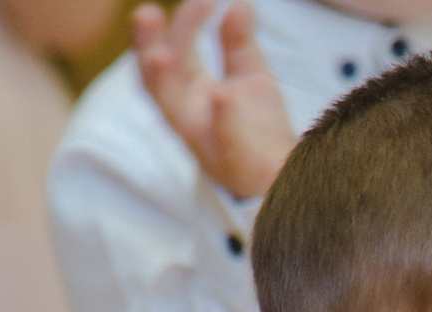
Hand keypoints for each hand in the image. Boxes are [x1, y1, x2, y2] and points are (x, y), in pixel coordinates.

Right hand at [135, 0, 295, 199]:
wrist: (285, 174)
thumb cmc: (258, 129)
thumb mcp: (249, 76)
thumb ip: (239, 42)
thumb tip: (239, 4)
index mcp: (191, 90)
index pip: (174, 52)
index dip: (179, 24)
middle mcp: (189, 113)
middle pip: (157, 78)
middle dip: (146, 47)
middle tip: (146, 14)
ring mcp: (205, 138)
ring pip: (171, 110)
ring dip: (162, 81)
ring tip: (159, 55)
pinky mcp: (231, 159)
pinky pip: (220, 139)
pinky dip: (220, 118)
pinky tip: (222, 95)